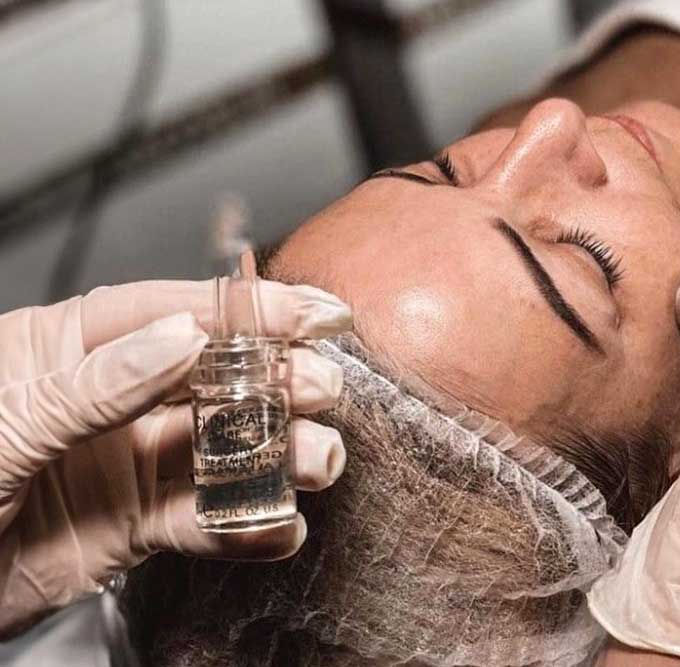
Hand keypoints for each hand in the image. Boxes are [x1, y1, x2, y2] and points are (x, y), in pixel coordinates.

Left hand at [0, 279, 351, 636]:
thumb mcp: (5, 422)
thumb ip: (95, 384)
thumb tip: (180, 340)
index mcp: (65, 349)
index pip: (166, 311)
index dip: (242, 308)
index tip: (305, 310)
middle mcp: (108, 399)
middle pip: (208, 378)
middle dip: (273, 381)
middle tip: (321, 388)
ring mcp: (123, 462)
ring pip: (218, 451)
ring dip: (275, 455)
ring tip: (318, 462)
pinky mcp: (133, 525)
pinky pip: (202, 521)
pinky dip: (246, 526)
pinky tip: (277, 528)